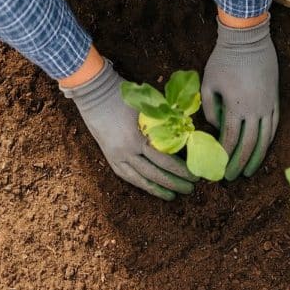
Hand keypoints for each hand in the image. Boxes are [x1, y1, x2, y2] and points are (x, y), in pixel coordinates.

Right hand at [61, 59, 196, 199]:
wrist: (95, 94)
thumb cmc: (125, 96)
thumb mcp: (148, 107)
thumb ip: (164, 122)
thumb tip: (186, 134)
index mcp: (139, 137)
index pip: (165, 160)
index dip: (181, 170)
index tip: (194, 175)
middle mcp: (127, 151)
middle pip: (155, 173)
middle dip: (174, 182)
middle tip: (190, 189)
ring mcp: (116, 156)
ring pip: (140, 179)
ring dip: (158, 189)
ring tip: (173, 195)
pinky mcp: (110, 157)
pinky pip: (127, 176)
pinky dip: (141, 184)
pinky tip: (152, 188)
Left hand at [202, 15, 279, 180]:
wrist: (248, 39)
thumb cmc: (223, 60)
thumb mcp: (208, 83)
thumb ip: (209, 109)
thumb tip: (214, 128)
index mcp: (236, 107)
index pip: (230, 140)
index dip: (224, 157)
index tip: (217, 170)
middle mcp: (255, 110)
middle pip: (249, 144)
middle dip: (239, 163)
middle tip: (231, 177)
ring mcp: (268, 105)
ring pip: (265, 138)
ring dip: (257, 157)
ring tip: (249, 171)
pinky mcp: (275, 99)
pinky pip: (274, 125)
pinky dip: (269, 140)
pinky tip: (263, 148)